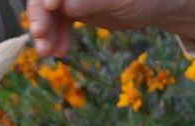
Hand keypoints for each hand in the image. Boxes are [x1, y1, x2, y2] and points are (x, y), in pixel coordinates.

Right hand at [27, 0, 194, 56]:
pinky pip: (58, 21)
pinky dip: (56, 36)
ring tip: (46, 52)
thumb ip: (93, 1)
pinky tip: (58, 51)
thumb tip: (66, 6)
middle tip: (40, 36)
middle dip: (41, 14)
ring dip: (45, 30)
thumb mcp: (122, 0)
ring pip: (48, 9)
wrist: (154, 6)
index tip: (51, 7)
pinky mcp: (73, 7)